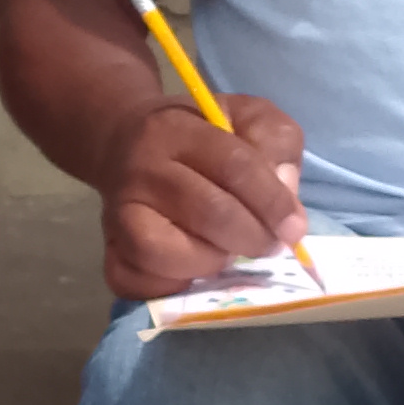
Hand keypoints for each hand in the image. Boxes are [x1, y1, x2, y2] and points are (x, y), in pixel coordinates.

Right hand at [97, 92, 312, 300]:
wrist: (126, 140)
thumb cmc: (200, 134)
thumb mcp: (246, 117)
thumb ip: (275, 144)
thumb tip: (286, 197)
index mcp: (177, 130)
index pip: (234, 166)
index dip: (272, 203)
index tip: (294, 229)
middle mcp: (141, 169)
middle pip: (207, 212)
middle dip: (251, 237)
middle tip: (268, 245)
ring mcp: (118, 213)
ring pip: (164, 253)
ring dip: (209, 263)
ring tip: (225, 252)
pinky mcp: (109, 248)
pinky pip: (133, 281)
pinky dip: (169, 287)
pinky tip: (192, 272)